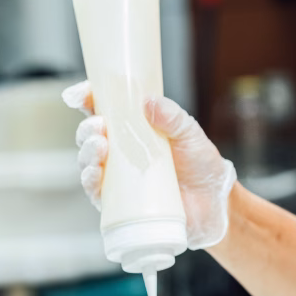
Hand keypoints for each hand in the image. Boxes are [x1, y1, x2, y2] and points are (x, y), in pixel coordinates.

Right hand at [62, 81, 236, 249]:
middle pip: (91, 135)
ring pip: (89, 161)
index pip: (103, 108)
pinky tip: (94, 173)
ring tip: (101, 146)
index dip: (88, 98)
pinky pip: (96, 192)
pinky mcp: (119, 201)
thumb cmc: (200, 163)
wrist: (213, 201)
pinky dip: (90, 181)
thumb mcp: (190, 133)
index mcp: (134, 127)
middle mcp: (121, 150)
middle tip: (99, 124)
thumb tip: (149, 102)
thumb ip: (172, 117)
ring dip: (88, 152)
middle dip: (88, 128)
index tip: (82, 94)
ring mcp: (118, 175)